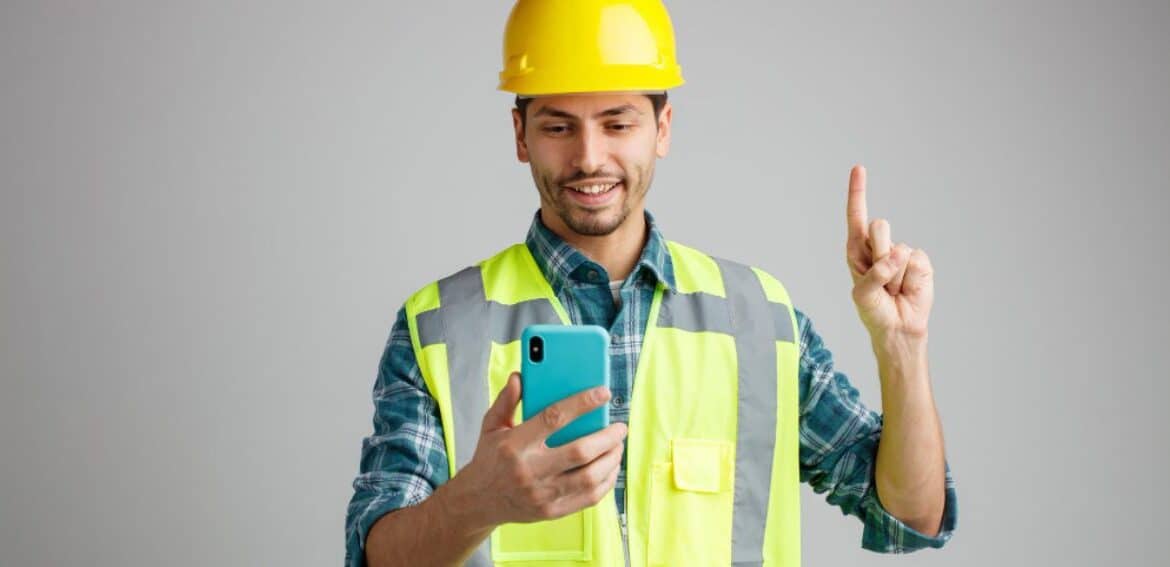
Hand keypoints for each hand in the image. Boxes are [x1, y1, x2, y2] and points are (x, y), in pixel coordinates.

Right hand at [457, 372, 626, 526]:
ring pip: (589, 477)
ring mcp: (542, 494)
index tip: (603, 393)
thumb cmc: (489, 459)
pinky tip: (610, 468)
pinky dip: (606, 482)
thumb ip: (506, 400)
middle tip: (620, 426)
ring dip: (611, 459)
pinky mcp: (551, 512)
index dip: (582, 403)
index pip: (554, 418)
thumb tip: (520, 376)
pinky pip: (588, 498)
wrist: (478, 502)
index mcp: (515, 444)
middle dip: (607, 436)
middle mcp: (529, 470)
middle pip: (579, 451)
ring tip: (618, 445)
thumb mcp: (491, 426)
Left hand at [845, 164, 933, 344]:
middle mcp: (878, 246)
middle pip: (879, 226)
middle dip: (879, 252)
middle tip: (881, 278)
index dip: (858, 191)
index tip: (859, 168)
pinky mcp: (920, 261)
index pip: (856, 215)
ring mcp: (900, 252)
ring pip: (898, 248)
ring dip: (894, 274)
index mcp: (857, 249)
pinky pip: (916, 262)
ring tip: (893, 289)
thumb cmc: (874, 310)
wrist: (898, 327)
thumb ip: (874, 274)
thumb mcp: (862, 295)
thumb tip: (896, 256)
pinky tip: (907, 289)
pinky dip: (910, 280)